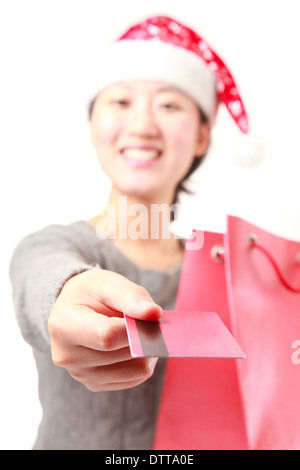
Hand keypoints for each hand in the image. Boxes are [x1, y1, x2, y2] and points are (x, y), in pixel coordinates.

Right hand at [48, 269, 161, 390]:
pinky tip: (134, 344)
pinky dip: (143, 360)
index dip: (135, 328)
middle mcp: (68, 356)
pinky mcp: (95, 384)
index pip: (107, 337)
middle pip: (123, 354)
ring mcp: (81, 374)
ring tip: (139, 330)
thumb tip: (154, 314)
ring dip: (147, 350)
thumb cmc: (92, 292)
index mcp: (64, 325)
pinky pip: (136, 378)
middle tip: (147, 318)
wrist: (74, 307)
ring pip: (136, 370)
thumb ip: (132, 296)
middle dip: (144, 335)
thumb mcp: (108, 283)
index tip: (150, 315)